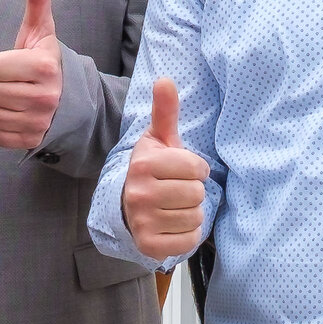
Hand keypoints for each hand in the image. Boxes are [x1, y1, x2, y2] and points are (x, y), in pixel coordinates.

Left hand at [0, 0, 62, 150]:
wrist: (69, 99)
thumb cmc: (45, 62)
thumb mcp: (41, 31)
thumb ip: (37, 1)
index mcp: (44, 66)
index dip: (0, 64)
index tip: (17, 65)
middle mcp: (45, 97)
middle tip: (15, 83)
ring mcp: (38, 122)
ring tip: (14, 99)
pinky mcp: (30, 141)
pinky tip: (13, 116)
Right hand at [120, 79, 209, 258]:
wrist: (125, 204)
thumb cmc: (152, 170)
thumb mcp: (158, 140)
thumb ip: (165, 111)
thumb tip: (166, 79)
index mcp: (143, 164)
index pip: (196, 168)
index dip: (195, 169)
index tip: (182, 171)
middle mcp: (139, 193)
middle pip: (197, 193)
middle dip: (193, 191)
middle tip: (177, 190)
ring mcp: (142, 220)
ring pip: (195, 216)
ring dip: (191, 212)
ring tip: (174, 206)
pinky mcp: (149, 244)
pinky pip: (189, 240)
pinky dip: (187, 234)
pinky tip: (173, 224)